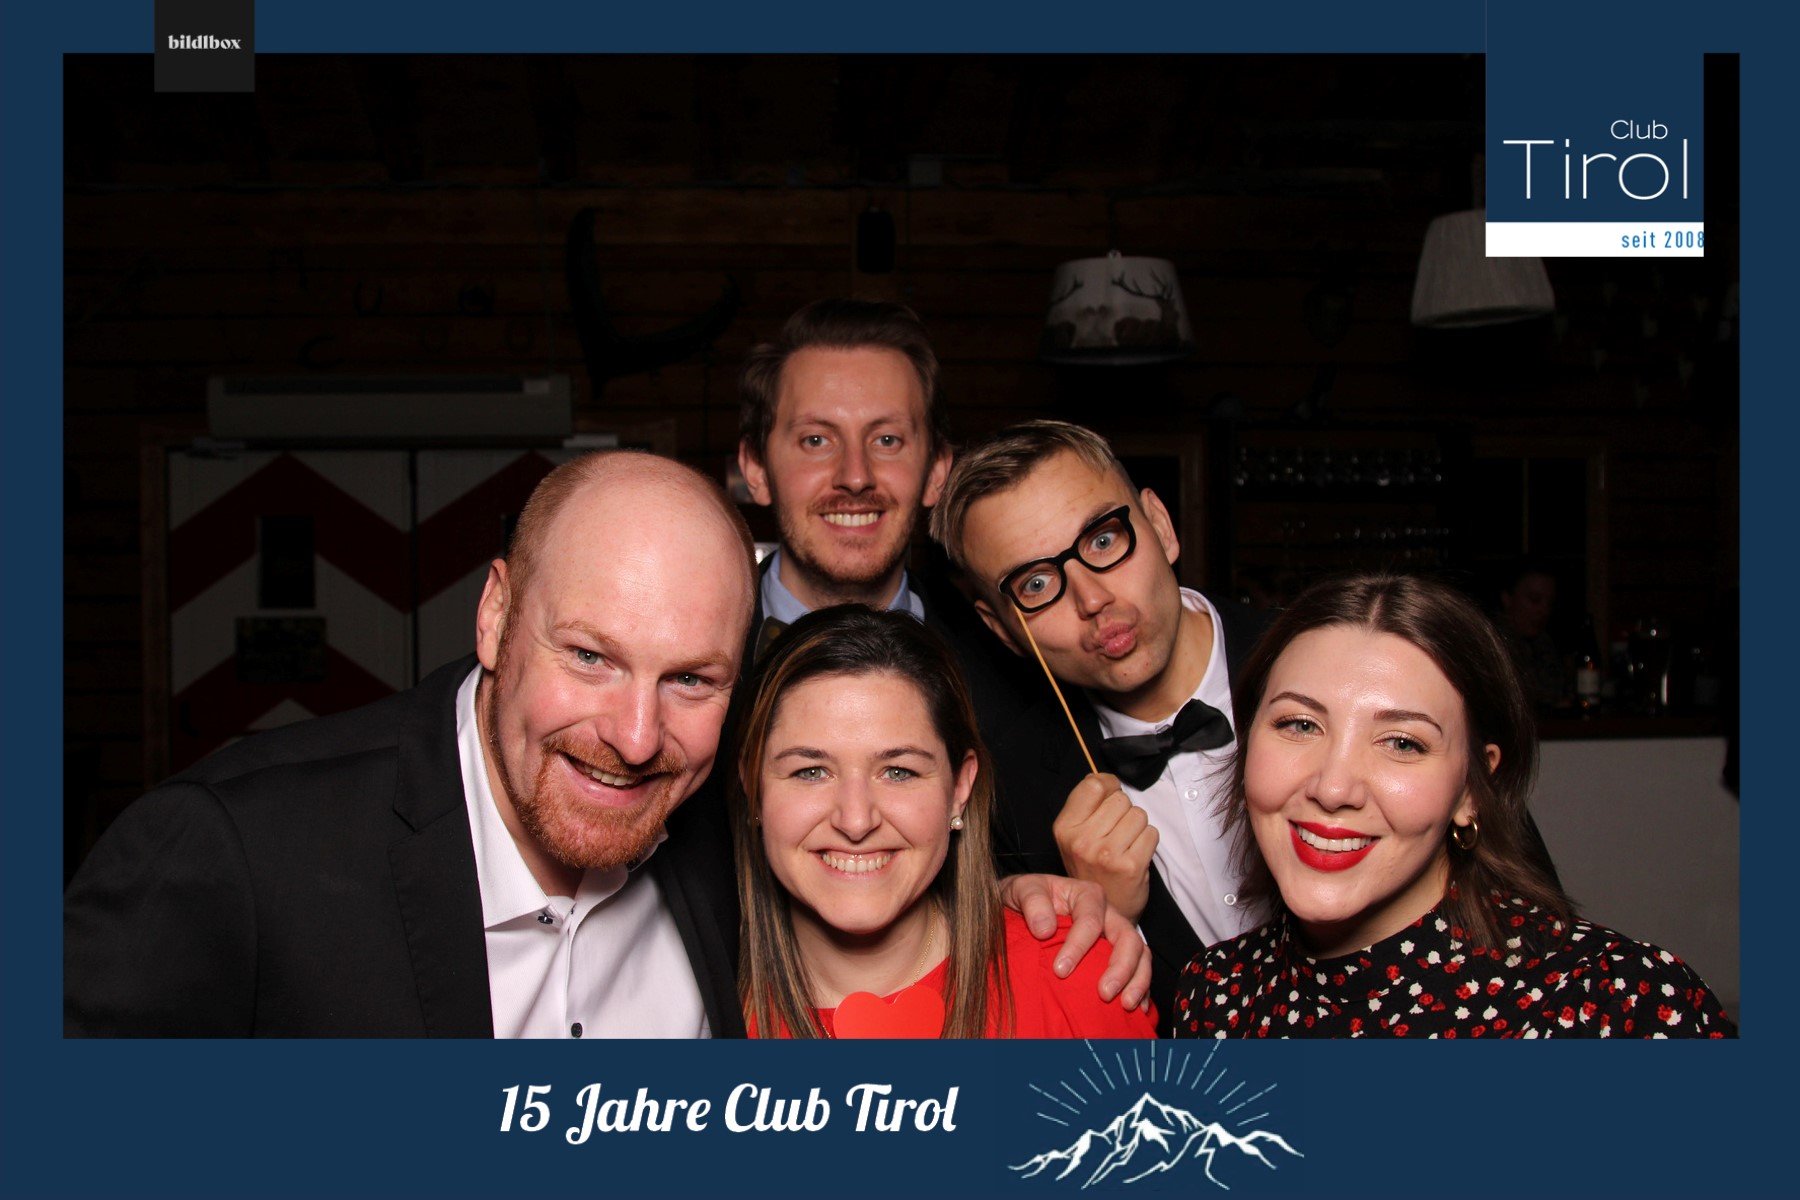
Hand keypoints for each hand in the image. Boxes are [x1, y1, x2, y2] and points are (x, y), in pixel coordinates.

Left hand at [998, 873, 1151, 1010]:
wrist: (1026, 907)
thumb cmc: (1026, 898)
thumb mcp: (1022, 890)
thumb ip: (1032, 902)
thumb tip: (1045, 929)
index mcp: (1087, 895)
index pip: (1091, 921)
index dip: (1078, 946)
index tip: (1060, 970)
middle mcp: (1108, 913)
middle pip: (1128, 937)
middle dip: (1121, 967)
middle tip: (1105, 993)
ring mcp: (1116, 934)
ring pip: (1140, 954)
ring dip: (1137, 980)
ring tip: (1125, 1005)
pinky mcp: (1119, 954)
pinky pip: (1139, 970)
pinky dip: (1142, 989)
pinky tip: (1136, 1010)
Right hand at [1052, 772, 1158, 924]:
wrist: (1103, 911)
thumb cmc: (1092, 868)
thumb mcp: (1075, 835)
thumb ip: (1086, 805)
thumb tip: (1101, 777)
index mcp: (1064, 828)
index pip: (1094, 784)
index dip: (1108, 786)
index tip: (1110, 797)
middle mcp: (1082, 841)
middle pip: (1120, 799)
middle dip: (1124, 811)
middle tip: (1117, 832)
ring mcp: (1106, 854)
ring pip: (1138, 815)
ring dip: (1138, 827)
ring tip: (1126, 844)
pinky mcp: (1130, 866)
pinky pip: (1151, 833)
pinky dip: (1148, 841)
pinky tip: (1136, 854)